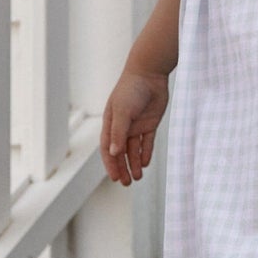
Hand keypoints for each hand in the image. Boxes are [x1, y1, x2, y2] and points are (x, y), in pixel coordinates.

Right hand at [101, 68, 168, 184]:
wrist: (149, 73)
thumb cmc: (131, 90)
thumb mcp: (123, 112)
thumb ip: (118, 133)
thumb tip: (114, 153)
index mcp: (111, 123)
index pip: (108, 149)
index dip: (110, 164)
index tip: (114, 178)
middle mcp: (122, 126)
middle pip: (120, 152)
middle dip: (122, 168)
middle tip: (126, 183)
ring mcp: (136, 125)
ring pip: (133, 149)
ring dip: (134, 164)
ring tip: (137, 178)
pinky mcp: (150, 122)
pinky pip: (146, 141)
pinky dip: (145, 152)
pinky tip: (145, 163)